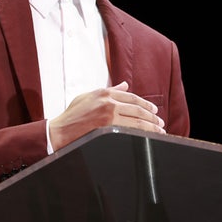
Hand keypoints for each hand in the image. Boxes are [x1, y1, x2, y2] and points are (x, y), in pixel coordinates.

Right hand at [48, 81, 165, 150]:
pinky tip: (148, 137)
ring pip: (137, 121)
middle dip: (152, 117)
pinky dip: (141, 134)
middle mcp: (108, 103)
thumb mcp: (89, 96)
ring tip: (159, 131)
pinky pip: (129, 132)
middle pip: (137, 109)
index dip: (146, 105)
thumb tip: (125, 84)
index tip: (154, 111)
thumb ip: (109, 90)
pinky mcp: (107, 130)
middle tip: (160, 123)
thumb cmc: (73, 114)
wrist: (60, 131)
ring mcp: (108, 117)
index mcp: (105, 93)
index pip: (132, 97)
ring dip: (151, 127)